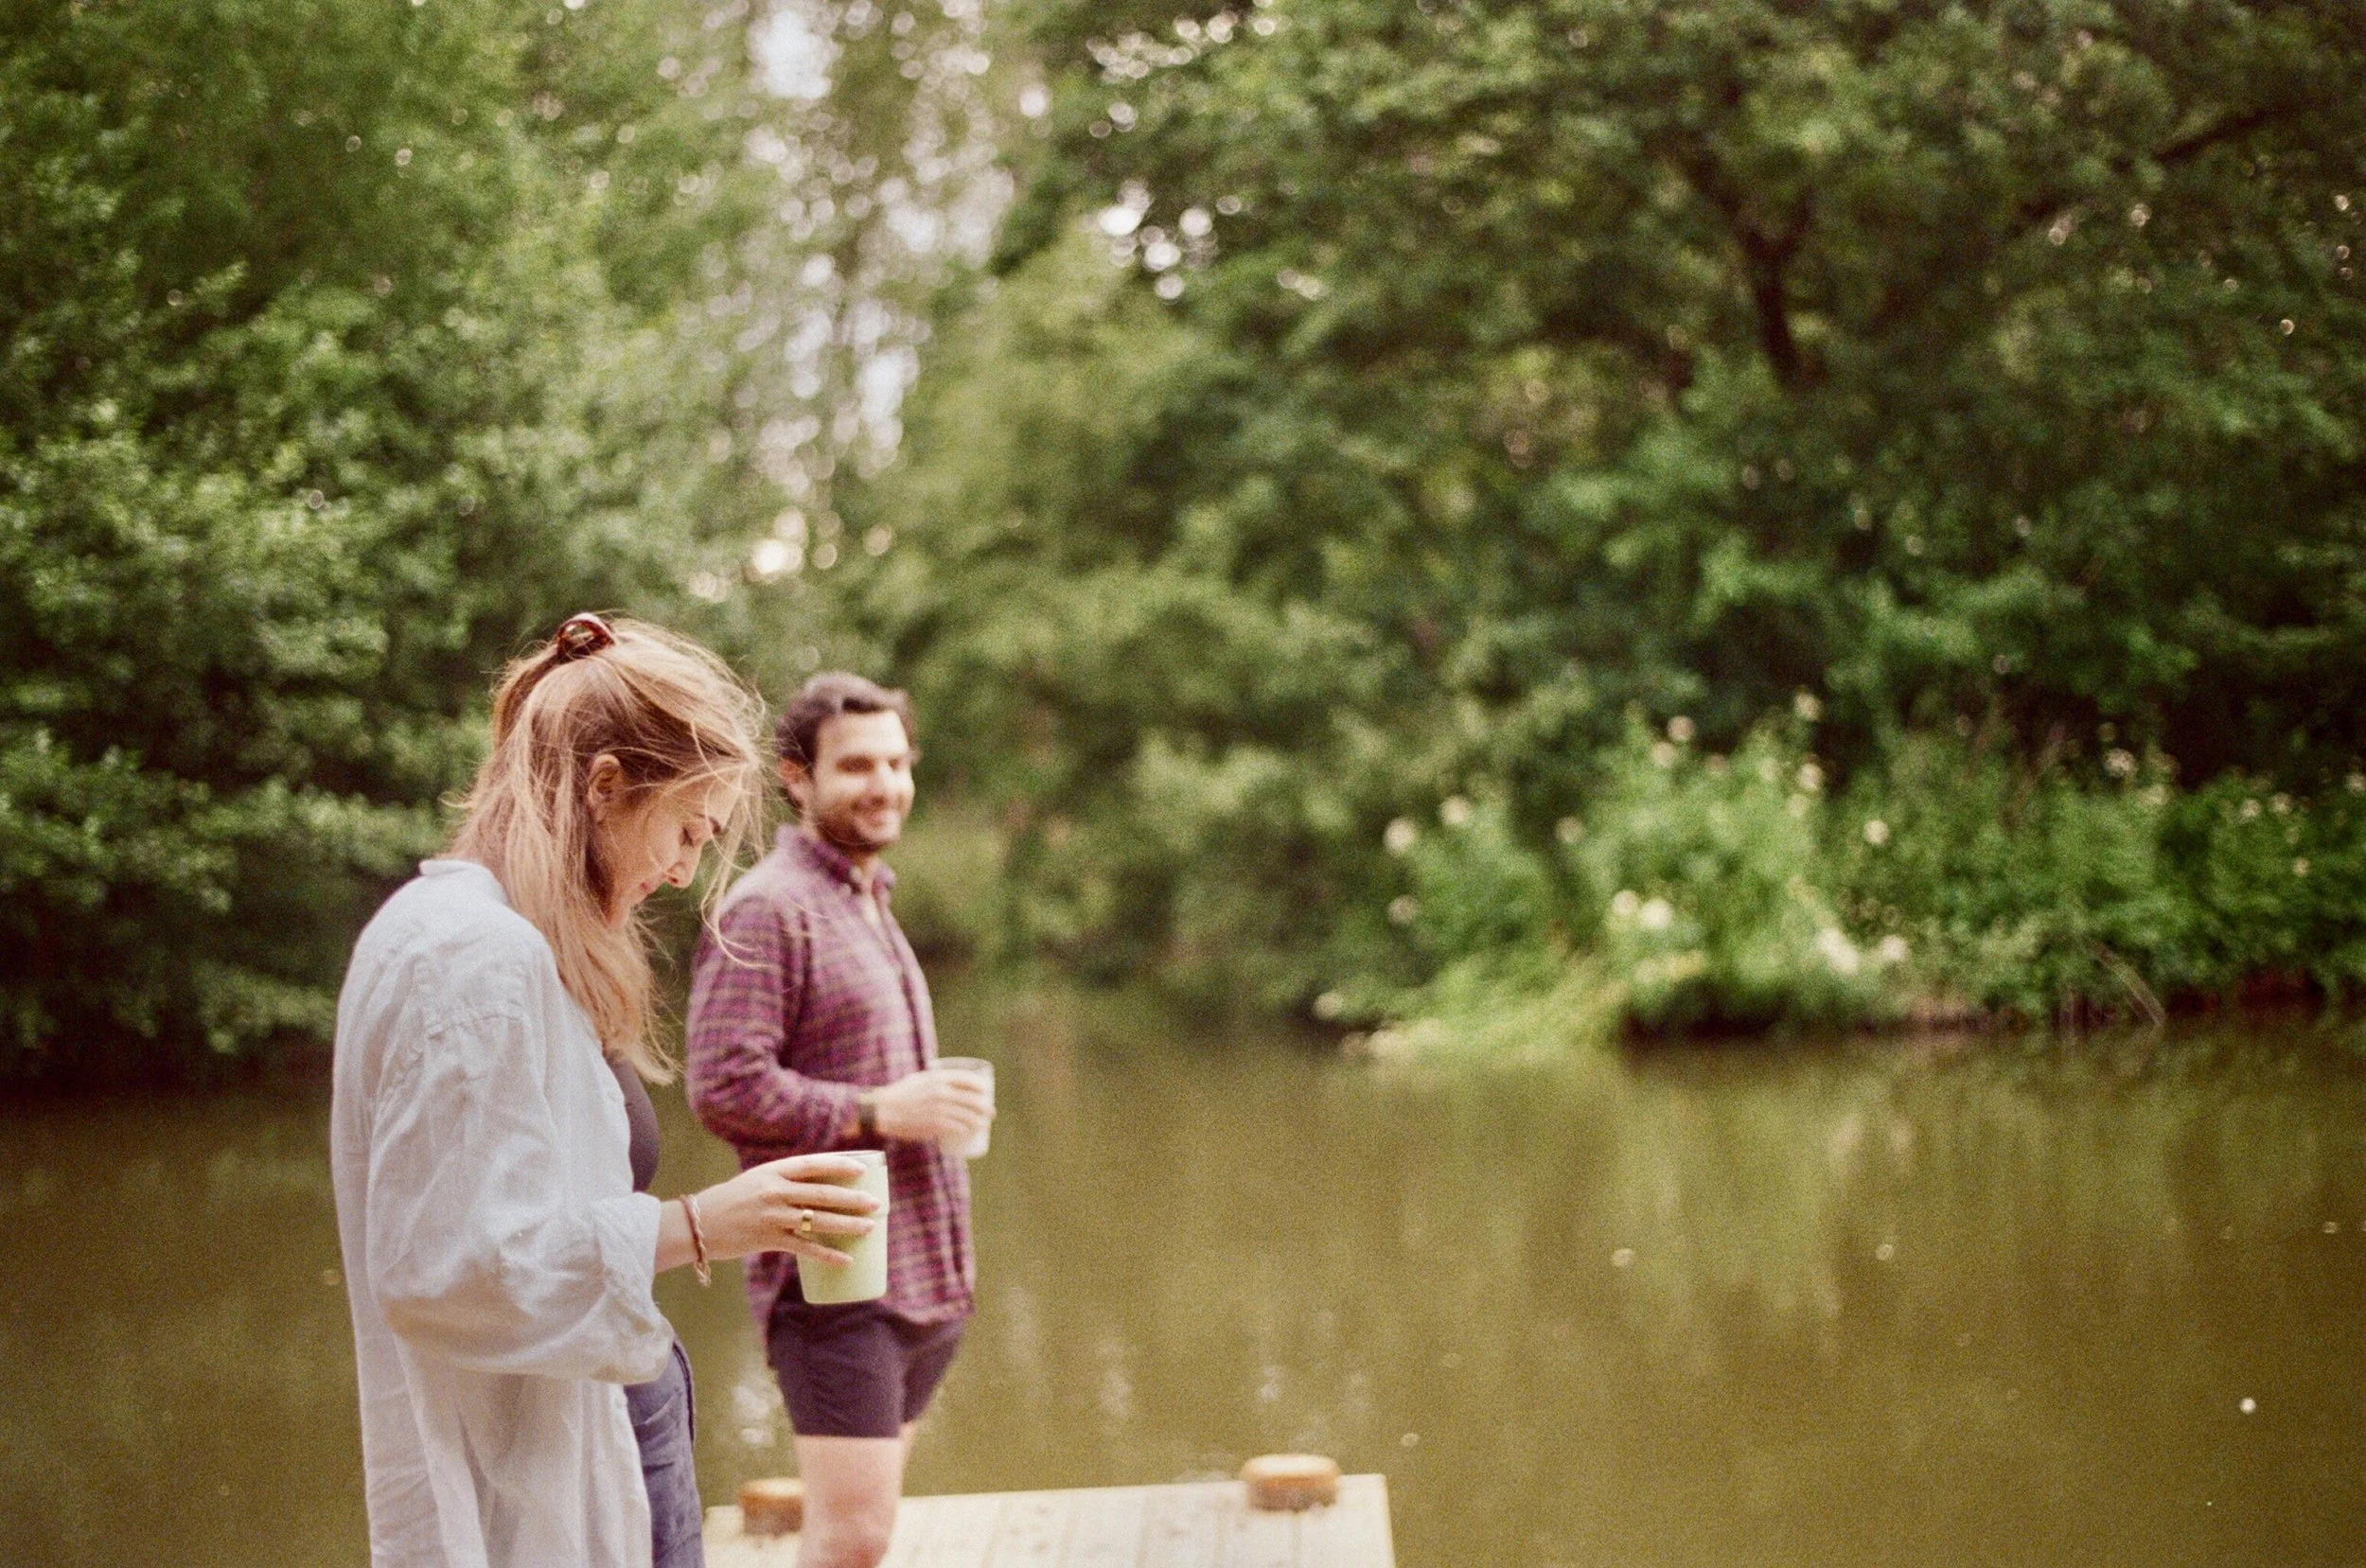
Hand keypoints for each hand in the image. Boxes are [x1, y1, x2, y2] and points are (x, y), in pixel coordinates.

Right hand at [695, 1153, 879, 1267]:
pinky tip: (846, 1260)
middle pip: (821, 1194)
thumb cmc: (732, 1200)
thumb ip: (785, 1180)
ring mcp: (772, 1216)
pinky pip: (804, 1248)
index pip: (812, 1165)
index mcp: (772, 1171)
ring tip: (869, 1228)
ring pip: (818, 1220)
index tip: (862, 1170)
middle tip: (876, 1204)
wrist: (698, 1223)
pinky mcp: (768, 1240)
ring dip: (847, 1225)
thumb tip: (822, 1184)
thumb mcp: (758, 1180)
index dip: (839, 1166)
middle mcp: (774, 1191)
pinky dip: (827, 1255)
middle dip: (853, 1199)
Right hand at [871, 1067, 993, 1146]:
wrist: (883, 1111)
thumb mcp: (919, 1080)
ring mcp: (940, 1109)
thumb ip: (935, 1080)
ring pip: (968, 1116)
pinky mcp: (935, 1124)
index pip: (968, 1079)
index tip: (985, 1091)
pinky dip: (965, 1130)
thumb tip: (951, 1084)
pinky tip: (969, 1132)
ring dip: (979, 1121)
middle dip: (986, 1107)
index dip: (980, 1086)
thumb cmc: (900, 1094)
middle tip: (990, 1113)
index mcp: (938, 1078)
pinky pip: (957, 1127)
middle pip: (972, 1100)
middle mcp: (942, 1092)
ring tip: (982, 1124)